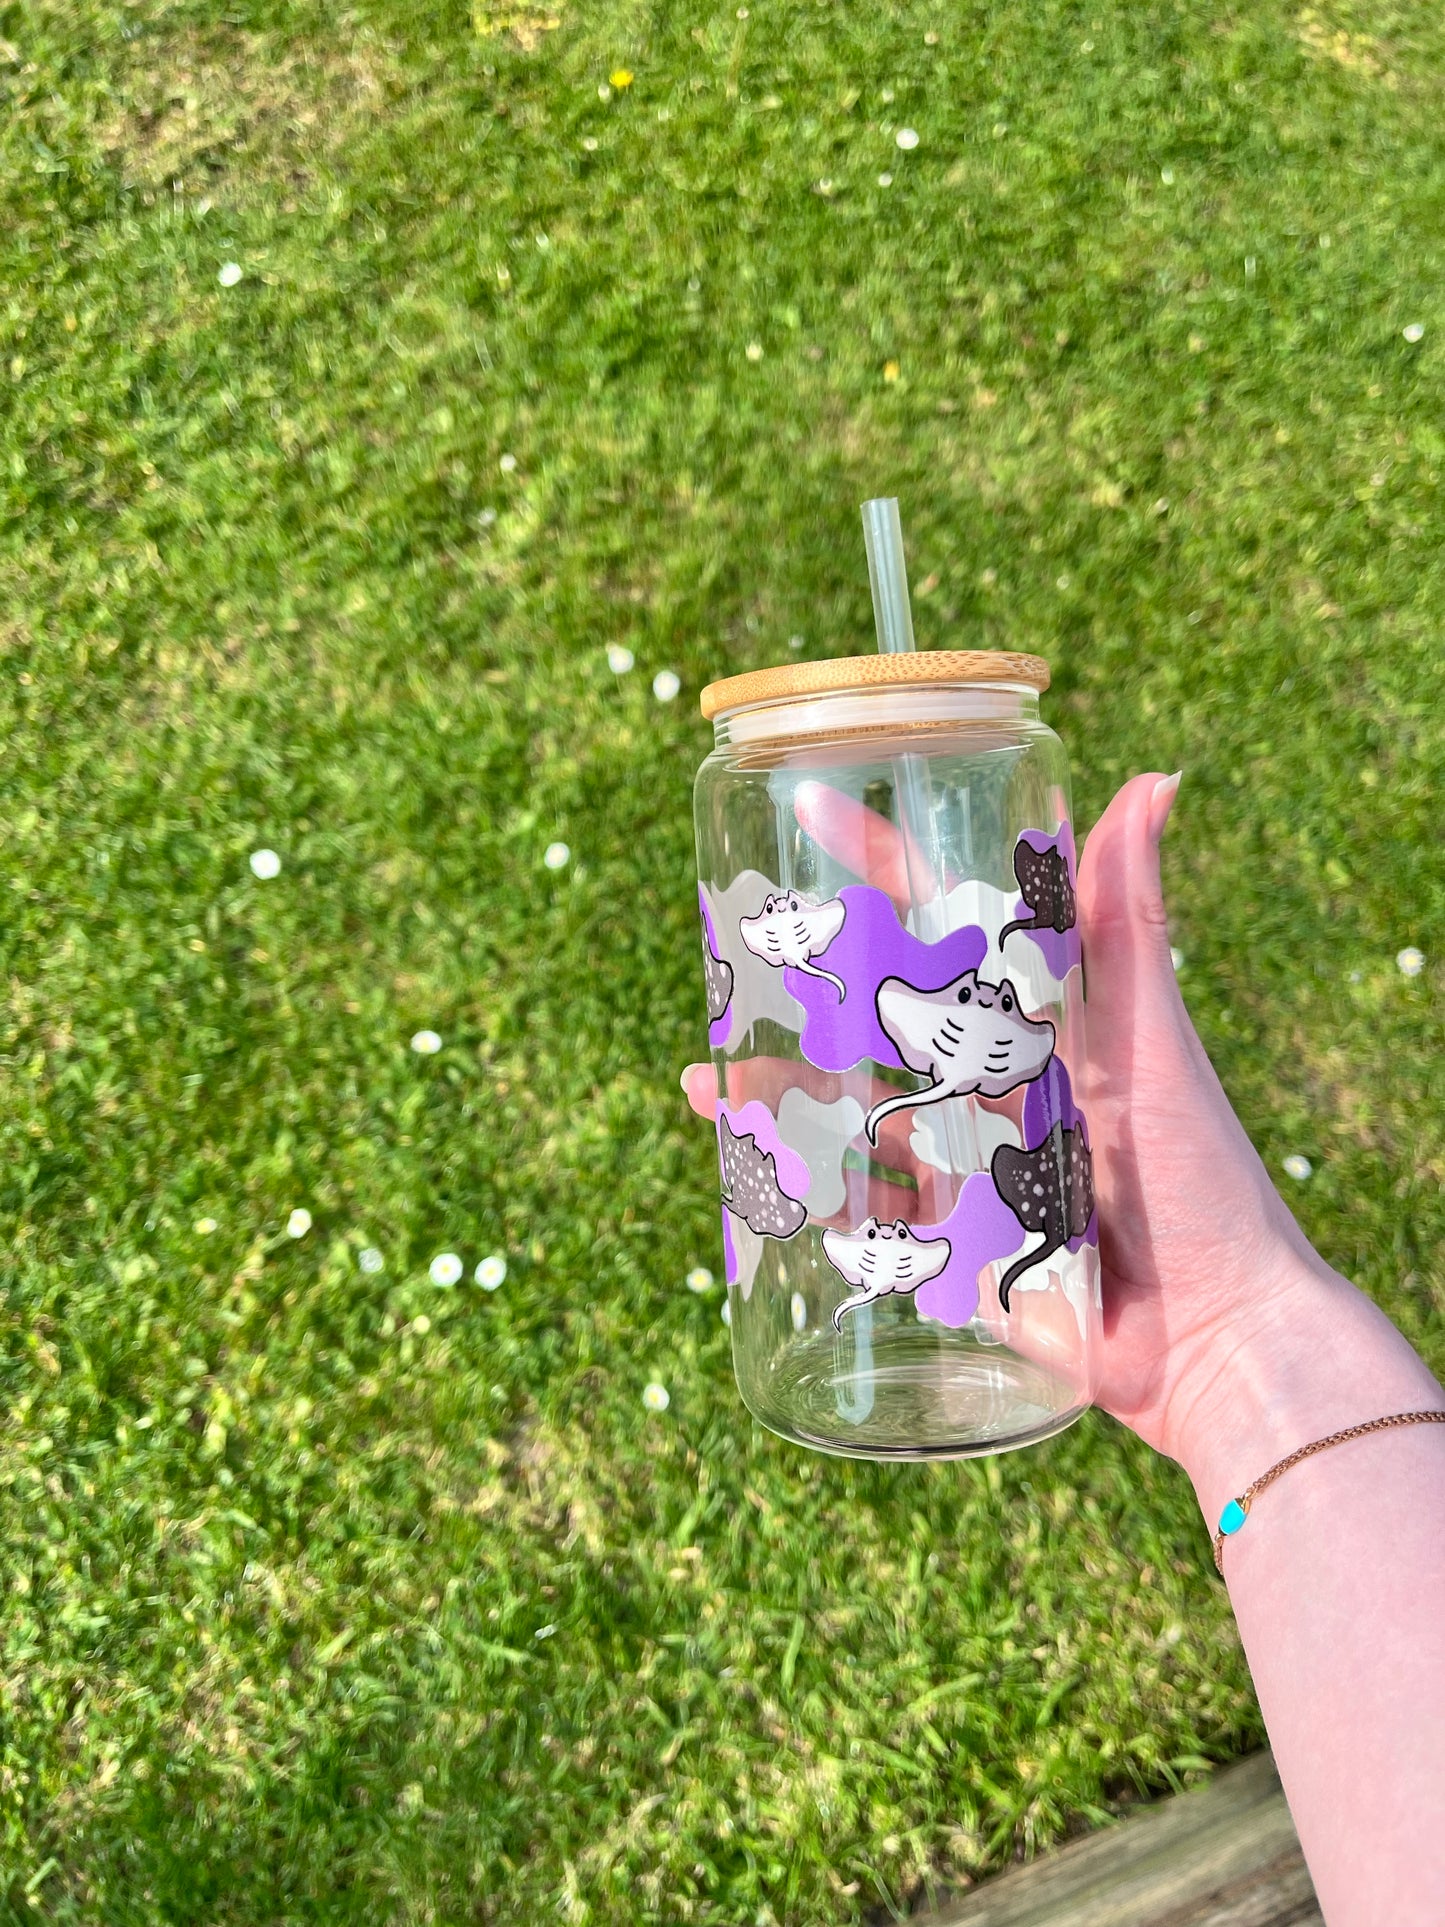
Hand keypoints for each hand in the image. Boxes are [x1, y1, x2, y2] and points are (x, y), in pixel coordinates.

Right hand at [685, 772, 1427, 1491]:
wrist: (1219, 1338)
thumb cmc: (1201, 1178)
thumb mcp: (1156, 1042)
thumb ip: (1132, 927)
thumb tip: (1155, 781)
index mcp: (1040, 1022)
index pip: (948, 921)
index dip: (881, 864)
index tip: (813, 809)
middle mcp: (996, 1083)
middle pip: (878, 1020)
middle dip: (801, 992)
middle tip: (730, 956)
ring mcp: (968, 1163)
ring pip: (852, 1115)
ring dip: (776, 1095)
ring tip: (708, 1083)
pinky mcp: (953, 1246)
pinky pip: (863, 1214)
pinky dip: (806, 1193)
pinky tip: (751, 1174)